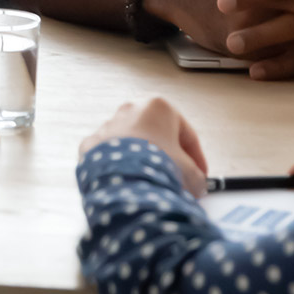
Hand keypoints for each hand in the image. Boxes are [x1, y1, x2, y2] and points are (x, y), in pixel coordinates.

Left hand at [80, 97, 210, 197]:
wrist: (123, 179)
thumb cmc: (159, 166)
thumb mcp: (191, 171)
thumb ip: (196, 174)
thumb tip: (195, 185)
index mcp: (159, 107)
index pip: (186, 135)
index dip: (197, 158)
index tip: (201, 174)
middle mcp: (131, 109)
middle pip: (158, 137)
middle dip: (169, 159)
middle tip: (179, 179)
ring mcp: (109, 125)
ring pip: (134, 146)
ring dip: (145, 162)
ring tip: (155, 185)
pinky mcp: (92, 144)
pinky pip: (113, 156)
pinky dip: (123, 169)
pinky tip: (132, 184)